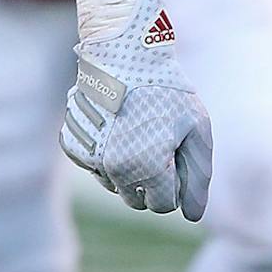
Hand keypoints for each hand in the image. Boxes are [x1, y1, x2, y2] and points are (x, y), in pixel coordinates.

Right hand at [62, 0, 212, 221]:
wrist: (125, 54)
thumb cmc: (168, 91)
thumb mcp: (197, 128)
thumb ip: (198, 176)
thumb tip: (192, 216)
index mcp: (149, 168)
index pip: (164, 205)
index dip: (176, 183)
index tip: (177, 155)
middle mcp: (115, 169)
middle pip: (137, 200)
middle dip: (152, 181)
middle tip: (159, 143)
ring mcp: (90, 158)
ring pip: (114, 185)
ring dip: (129, 169)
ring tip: (138, 131)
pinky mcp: (73, 145)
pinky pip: (93, 167)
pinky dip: (106, 155)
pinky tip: (116, 127)